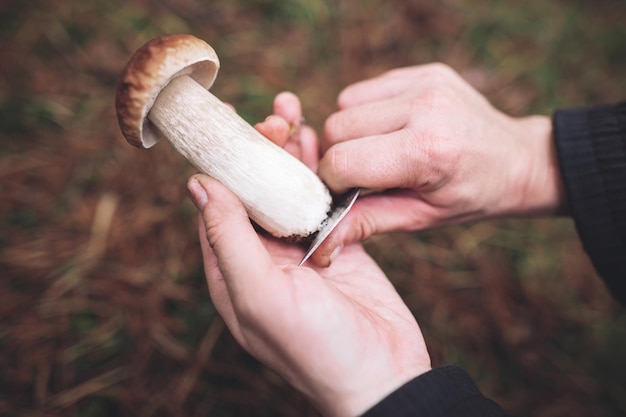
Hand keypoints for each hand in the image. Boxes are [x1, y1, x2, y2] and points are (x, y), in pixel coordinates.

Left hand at [187, 93, 430, 416]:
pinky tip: (319, 142)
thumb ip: (229, 239)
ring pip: (288, 190)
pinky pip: (322, 200)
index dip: (225, 162)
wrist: (384, 377)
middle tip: (275, 117)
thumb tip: (198, 184)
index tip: (235, 125)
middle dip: (260, 150)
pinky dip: (320, 171)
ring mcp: (300, 251)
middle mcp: (262, 258)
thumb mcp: (261, 295)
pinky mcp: (336, 245)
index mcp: (233, 271)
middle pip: (254, 191)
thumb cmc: (318, 348)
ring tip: (294, 113)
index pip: (218, 204)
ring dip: (289, 153)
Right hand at [315, 63, 564, 265]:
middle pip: (336, 126)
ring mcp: (425, 82)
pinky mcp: (424, 70)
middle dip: (336, 155)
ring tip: (379, 151)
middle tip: (359, 175)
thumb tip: (320, 243)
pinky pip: (366, 89)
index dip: (331, 183)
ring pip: (345, 103)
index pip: (342, 161)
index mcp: (427, 151)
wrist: (518, 159)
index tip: (342, 194)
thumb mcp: (422, 218)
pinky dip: (366, 112)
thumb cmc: (472, 195)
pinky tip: (391, 130)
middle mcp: (425, 107)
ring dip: (349, 131)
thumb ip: (367, 222)